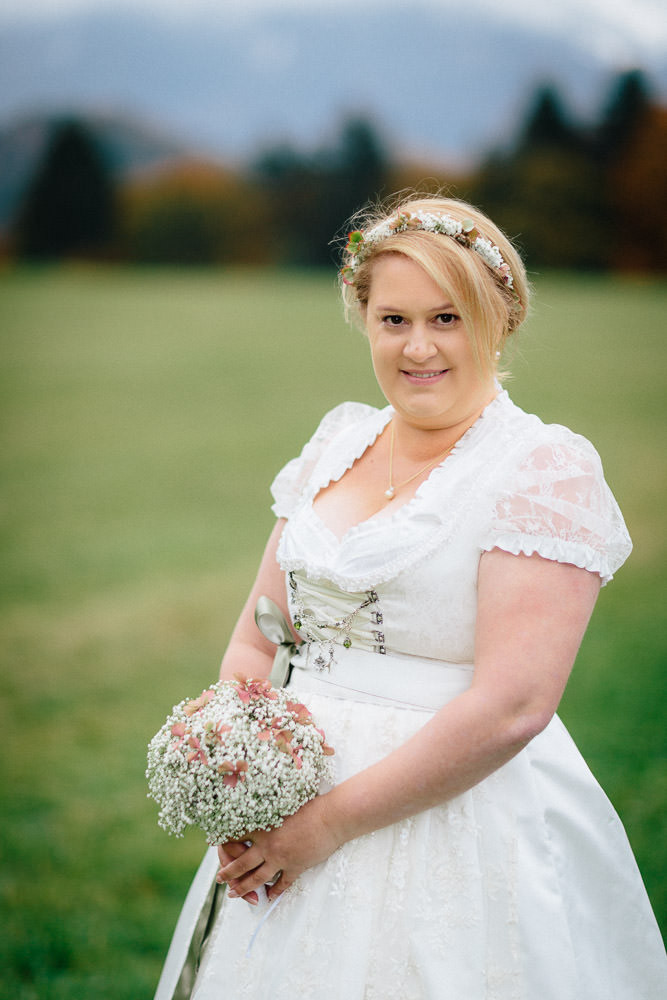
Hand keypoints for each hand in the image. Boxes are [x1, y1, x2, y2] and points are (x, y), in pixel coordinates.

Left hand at [216, 795, 340, 902]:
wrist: (331, 817)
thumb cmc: (310, 807)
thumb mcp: (284, 806)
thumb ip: (269, 814)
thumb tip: (258, 815)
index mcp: (263, 827)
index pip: (235, 838)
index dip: (224, 843)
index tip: (216, 846)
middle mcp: (268, 845)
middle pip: (240, 863)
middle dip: (227, 873)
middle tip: (219, 878)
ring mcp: (281, 859)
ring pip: (256, 878)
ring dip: (243, 888)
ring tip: (234, 894)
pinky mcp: (295, 867)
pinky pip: (281, 885)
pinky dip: (273, 893)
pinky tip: (268, 898)